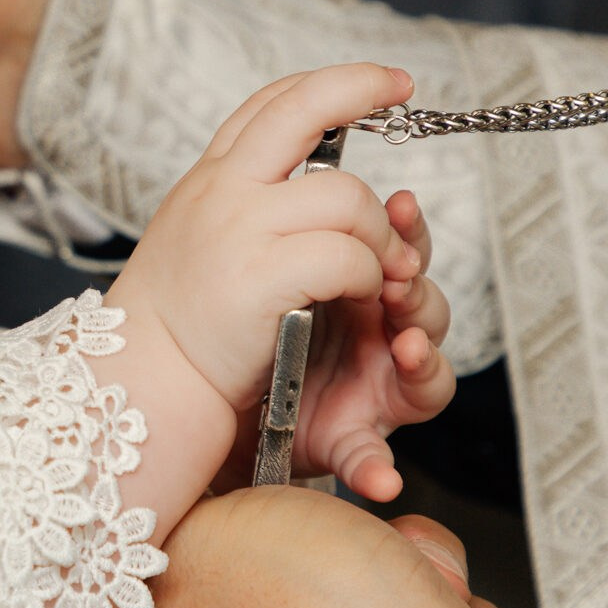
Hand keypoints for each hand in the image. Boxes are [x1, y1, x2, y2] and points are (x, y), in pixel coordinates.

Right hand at [101, 64, 433, 510]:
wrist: (143, 378)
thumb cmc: (177, 318)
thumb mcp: (196, 232)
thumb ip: (238, 196)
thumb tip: (295, 167)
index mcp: (211, 178)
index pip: (272, 103)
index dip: (332, 82)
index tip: (379, 82)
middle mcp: (223, 191)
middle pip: (301, 111)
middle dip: (360, 87)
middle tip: (402, 91)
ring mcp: (240, 230)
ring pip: (346, 199)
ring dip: (378, 234)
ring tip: (378, 267)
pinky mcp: (261, 277)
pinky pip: (347, 256)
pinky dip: (368, 275)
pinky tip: (358, 295)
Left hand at [215, 185, 453, 501]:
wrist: (185, 393)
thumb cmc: (223, 317)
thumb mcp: (251, 253)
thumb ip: (297, 207)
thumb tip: (313, 132)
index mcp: (348, 271)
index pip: (396, 240)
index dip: (405, 226)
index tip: (396, 206)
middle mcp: (368, 322)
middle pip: (422, 295)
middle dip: (414, 281)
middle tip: (399, 277)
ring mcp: (365, 379)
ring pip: (422, 365)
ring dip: (420, 356)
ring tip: (403, 349)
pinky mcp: (350, 438)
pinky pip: (374, 458)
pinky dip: (376, 466)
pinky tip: (379, 476)